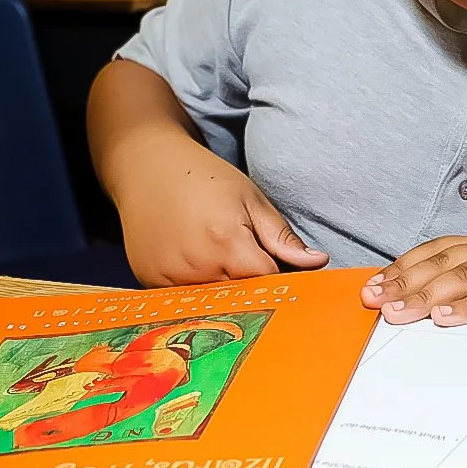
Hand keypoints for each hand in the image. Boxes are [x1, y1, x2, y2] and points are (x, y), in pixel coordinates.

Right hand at [117, 148, 328, 285]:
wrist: (148, 166)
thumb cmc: (205, 179)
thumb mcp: (251, 199)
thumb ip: (282, 237)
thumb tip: (319, 262)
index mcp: (227, 242)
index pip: (267, 281)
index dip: (276, 275)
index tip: (274, 263)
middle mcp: (196, 265)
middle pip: (240, 296)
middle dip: (250, 284)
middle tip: (244, 256)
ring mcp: (169, 276)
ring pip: (211, 301)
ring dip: (222, 288)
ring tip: (216, 255)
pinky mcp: (149, 280)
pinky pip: (181, 298)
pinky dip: (193, 288)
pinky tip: (192, 261)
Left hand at [363, 237, 466, 326]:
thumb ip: (440, 298)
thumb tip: (391, 307)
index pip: (430, 253)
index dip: (399, 269)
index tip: (372, 289)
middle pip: (442, 264)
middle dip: (406, 285)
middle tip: (381, 304)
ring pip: (465, 277)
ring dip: (430, 296)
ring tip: (405, 312)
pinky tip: (448, 317)